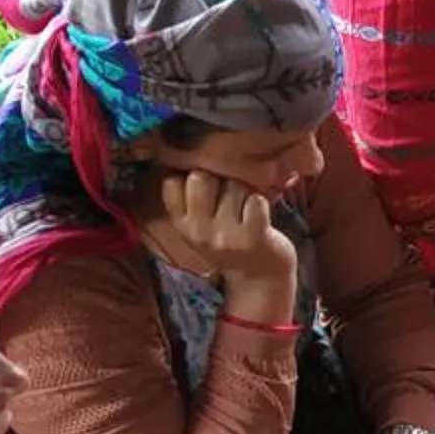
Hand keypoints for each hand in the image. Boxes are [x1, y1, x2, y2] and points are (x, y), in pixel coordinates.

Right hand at [146, 171, 295, 289]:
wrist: (259, 280)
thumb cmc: (230, 242)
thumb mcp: (200, 226)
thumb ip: (190, 199)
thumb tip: (184, 153)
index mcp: (182, 224)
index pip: (171, 182)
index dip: (190, 176)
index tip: (206, 190)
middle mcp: (199, 231)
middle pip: (201, 177)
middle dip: (220, 180)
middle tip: (230, 199)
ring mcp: (225, 236)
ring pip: (234, 186)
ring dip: (245, 193)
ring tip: (246, 212)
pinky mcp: (253, 237)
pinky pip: (256, 201)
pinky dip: (262, 203)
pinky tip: (260, 218)